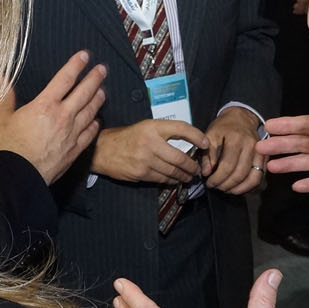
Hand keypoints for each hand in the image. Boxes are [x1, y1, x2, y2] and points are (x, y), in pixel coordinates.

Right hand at [0, 51, 106, 183]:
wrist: (21, 174)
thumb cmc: (11, 146)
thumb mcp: (3, 118)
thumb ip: (6, 97)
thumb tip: (2, 79)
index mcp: (45, 105)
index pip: (65, 79)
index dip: (76, 65)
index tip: (84, 56)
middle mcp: (62, 116)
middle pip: (84, 92)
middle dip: (95, 78)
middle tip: (102, 69)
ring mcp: (72, 132)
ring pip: (91, 111)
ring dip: (98, 98)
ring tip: (103, 90)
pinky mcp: (75, 148)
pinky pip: (90, 133)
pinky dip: (95, 124)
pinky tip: (97, 119)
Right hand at [91, 119, 205, 184]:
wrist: (103, 149)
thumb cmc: (126, 137)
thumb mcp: (144, 127)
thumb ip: (163, 132)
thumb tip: (186, 142)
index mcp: (152, 127)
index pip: (181, 128)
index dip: (197, 136)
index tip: (206, 143)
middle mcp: (150, 142)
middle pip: (179, 157)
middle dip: (192, 166)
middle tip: (197, 169)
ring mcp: (145, 159)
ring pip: (172, 171)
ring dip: (184, 175)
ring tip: (189, 176)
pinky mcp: (141, 172)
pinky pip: (162, 178)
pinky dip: (171, 180)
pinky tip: (175, 180)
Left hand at [203, 107, 263, 194]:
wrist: (241, 118)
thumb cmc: (224, 127)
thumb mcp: (210, 135)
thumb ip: (207, 154)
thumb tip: (206, 173)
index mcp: (236, 139)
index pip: (227, 165)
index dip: (217, 178)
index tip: (209, 183)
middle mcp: (252, 146)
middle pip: (240, 174)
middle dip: (225, 185)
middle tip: (216, 187)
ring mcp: (261, 153)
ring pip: (252, 179)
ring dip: (238, 189)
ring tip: (226, 189)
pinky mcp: (265, 158)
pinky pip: (259, 177)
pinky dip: (249, 187)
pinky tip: (237, 188)